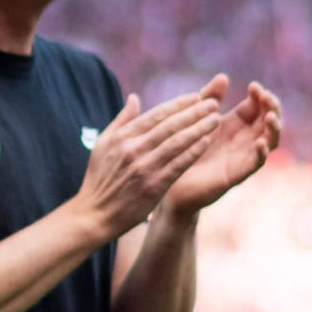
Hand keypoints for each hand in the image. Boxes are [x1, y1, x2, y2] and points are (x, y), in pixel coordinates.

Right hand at [74, 86, 222, 239]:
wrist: (95, 214)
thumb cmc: (99, 178)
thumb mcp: (103, 144)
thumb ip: (121, 120)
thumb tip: (135, 97)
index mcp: (122, 137)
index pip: (156, 115)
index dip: (178, 104)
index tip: (197, 97)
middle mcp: (133, 149)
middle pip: (170, 125)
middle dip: (194, 112)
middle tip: (213, 103)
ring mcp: (144, 168)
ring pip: (177, 142)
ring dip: (199, 129)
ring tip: (215, 119)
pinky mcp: (153, 186)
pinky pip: (177, 165)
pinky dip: (193, 152)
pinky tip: (206, 142)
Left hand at [162, 77, 282, 213]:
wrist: (170, 180)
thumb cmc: (183, 147)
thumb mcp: (196, 117)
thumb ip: (209, 98)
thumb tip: (223, 77)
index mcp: (235, 123)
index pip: (257, 106)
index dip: (260, 96)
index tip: (255, 86)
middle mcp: (243, 138)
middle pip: (269, 121)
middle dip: (272, 107)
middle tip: (267, 97)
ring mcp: (242, 156)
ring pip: (270, 141)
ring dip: (273, 128)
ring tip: (270, 117)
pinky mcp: (236, 173)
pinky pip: (255, 163)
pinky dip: (261, 153)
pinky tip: (260, 143)